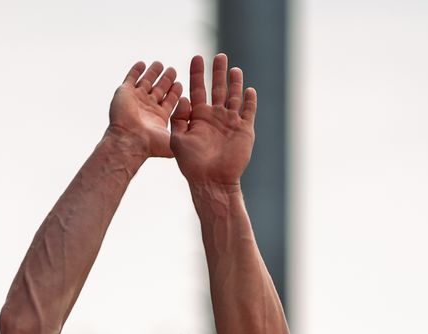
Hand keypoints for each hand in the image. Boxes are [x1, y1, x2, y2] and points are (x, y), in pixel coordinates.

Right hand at [108, 60, 181, 159]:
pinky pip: (131, 78)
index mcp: (158, 117)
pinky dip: (136, 70)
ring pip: (146, 82)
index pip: (169, 101)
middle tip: (173, 70)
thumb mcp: (172, 141)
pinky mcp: (125, 92)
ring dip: (153, 73)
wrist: (130, 141)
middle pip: (158, 90)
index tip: (180, 84)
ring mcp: (135, 99)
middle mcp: (147, 108)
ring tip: (160, 64)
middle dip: (166, 80)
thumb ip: (181, 134)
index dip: (174, 93)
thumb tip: (192, 136)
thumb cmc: (150, 144)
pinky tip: (142, 64)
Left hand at [171, 53, 255, 185]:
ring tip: (234, 69)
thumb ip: (178, 119)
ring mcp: (230, 122)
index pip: (198, 89)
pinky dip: (250, 100)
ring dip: (235, 82)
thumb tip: (183, 98)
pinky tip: (249, 89)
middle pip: (217, 88)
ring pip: (234, 96)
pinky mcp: (244, 130)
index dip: (197, 73)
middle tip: (219, 57)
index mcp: (198, 117)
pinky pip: (248, 111)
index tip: (196, 57)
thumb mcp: (177, 141)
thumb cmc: (192, 165)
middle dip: (218, 72)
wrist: (212, 182)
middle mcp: (215, 117)